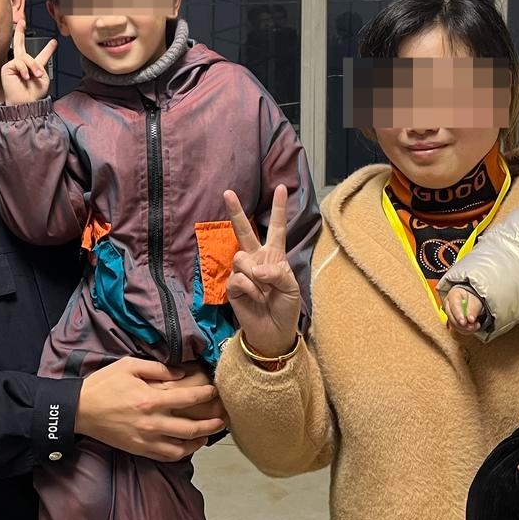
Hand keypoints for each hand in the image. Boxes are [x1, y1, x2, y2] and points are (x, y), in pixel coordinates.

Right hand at [1, 20, 55, 105]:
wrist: (26, 103)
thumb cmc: (35, 93)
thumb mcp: (43, 77)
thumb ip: (39, 64)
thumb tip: (34, 58)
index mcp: (34, 68)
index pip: (41, 55)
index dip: (48, 49)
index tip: (54, 42)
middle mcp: (22, 65)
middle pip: (20, 45)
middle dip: (20, 33)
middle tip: (22, 22)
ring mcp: (13, 65)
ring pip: (25, 57)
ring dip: (32, 66)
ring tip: (35, 76)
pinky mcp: (7, 67)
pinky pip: (18, 62)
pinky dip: (24, 69)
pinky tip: (25, 77)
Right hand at [74, 357, 224, 461]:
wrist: (79, 410)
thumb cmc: (104, 384)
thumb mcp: (129, 366)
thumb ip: (158, 368)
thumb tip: (182, 374)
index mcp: (150, 399)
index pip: (188, 398)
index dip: (206, 394)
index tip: (216, 391)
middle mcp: (151, 423)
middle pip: (191, 427)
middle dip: (212, 423)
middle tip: (224, 418)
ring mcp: (146, 440)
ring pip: (182, 447)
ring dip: (200, 441)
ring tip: (209, 434)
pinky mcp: (139, 450)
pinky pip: (166, 456)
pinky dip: (182, 453)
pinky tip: (188, 446)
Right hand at [223, 184, 301, 356]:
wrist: (274, 332)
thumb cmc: (286, 308)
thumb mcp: (291, 288)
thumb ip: (277, 273)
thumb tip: (255, 268)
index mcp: (275, 256)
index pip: (277, 228)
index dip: (278, 209)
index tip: (280, 187)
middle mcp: (257, 259)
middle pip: (244, 231)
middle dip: (236, 211)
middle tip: (227, 192)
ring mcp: (243, 271)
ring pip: (242, 257)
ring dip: (255, 275)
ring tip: (263, 291)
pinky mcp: (232, 286)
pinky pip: (239, 278)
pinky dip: (249, 289)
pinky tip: (256, 298)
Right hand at [444, 286, 482, 331]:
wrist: (471, 301)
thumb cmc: (472, 298)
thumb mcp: (476, 301)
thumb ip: (473, 309)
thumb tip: (471, 319)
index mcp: (453, 295)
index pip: (454, 305)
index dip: (458, 315)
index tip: (464, 322)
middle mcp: (448, 305)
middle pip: (451, 317)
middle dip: (462, 325)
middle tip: (473, 326)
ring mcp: (450, 314)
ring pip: (454, 325)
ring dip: (466, 328)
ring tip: (476, 325)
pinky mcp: (453, 322)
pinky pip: (457, 329)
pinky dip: (466, 330)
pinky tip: (473, 327)